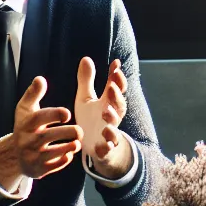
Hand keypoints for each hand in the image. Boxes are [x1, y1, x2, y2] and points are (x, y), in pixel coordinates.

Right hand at [0, 76, 83, 192]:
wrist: (14, 155)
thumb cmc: (25, 127)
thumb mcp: (25, 109)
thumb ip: (33, 94)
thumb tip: (40, 79)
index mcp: (27, 123)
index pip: (40, 117)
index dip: (55, 114)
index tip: (68, 114)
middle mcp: (28, 140)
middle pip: (48, 136)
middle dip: (67, 133)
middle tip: (80, 130)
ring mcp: (32, 156)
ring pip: (53, 153)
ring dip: (68, 147)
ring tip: (77, 142)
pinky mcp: (38, 169)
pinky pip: (53, 166)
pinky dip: (63, 160)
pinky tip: (70, 153)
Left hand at [74, 57, 132, 179]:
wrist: (94, 146)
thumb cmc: (91, 119)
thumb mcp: (86, 98)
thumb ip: (86, 80)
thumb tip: (86, 58)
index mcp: (108, 103)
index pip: (116, 89)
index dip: (117, 78)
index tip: (116, 65)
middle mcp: (111, 117)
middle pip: (119, 105)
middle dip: (116, 96)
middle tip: (111, 87)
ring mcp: (109, 133)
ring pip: (115, 126)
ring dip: (112, 118)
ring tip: (106, 111)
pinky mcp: (104, 148)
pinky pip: (108, 146)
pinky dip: (108, 143)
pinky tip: (104, 138)